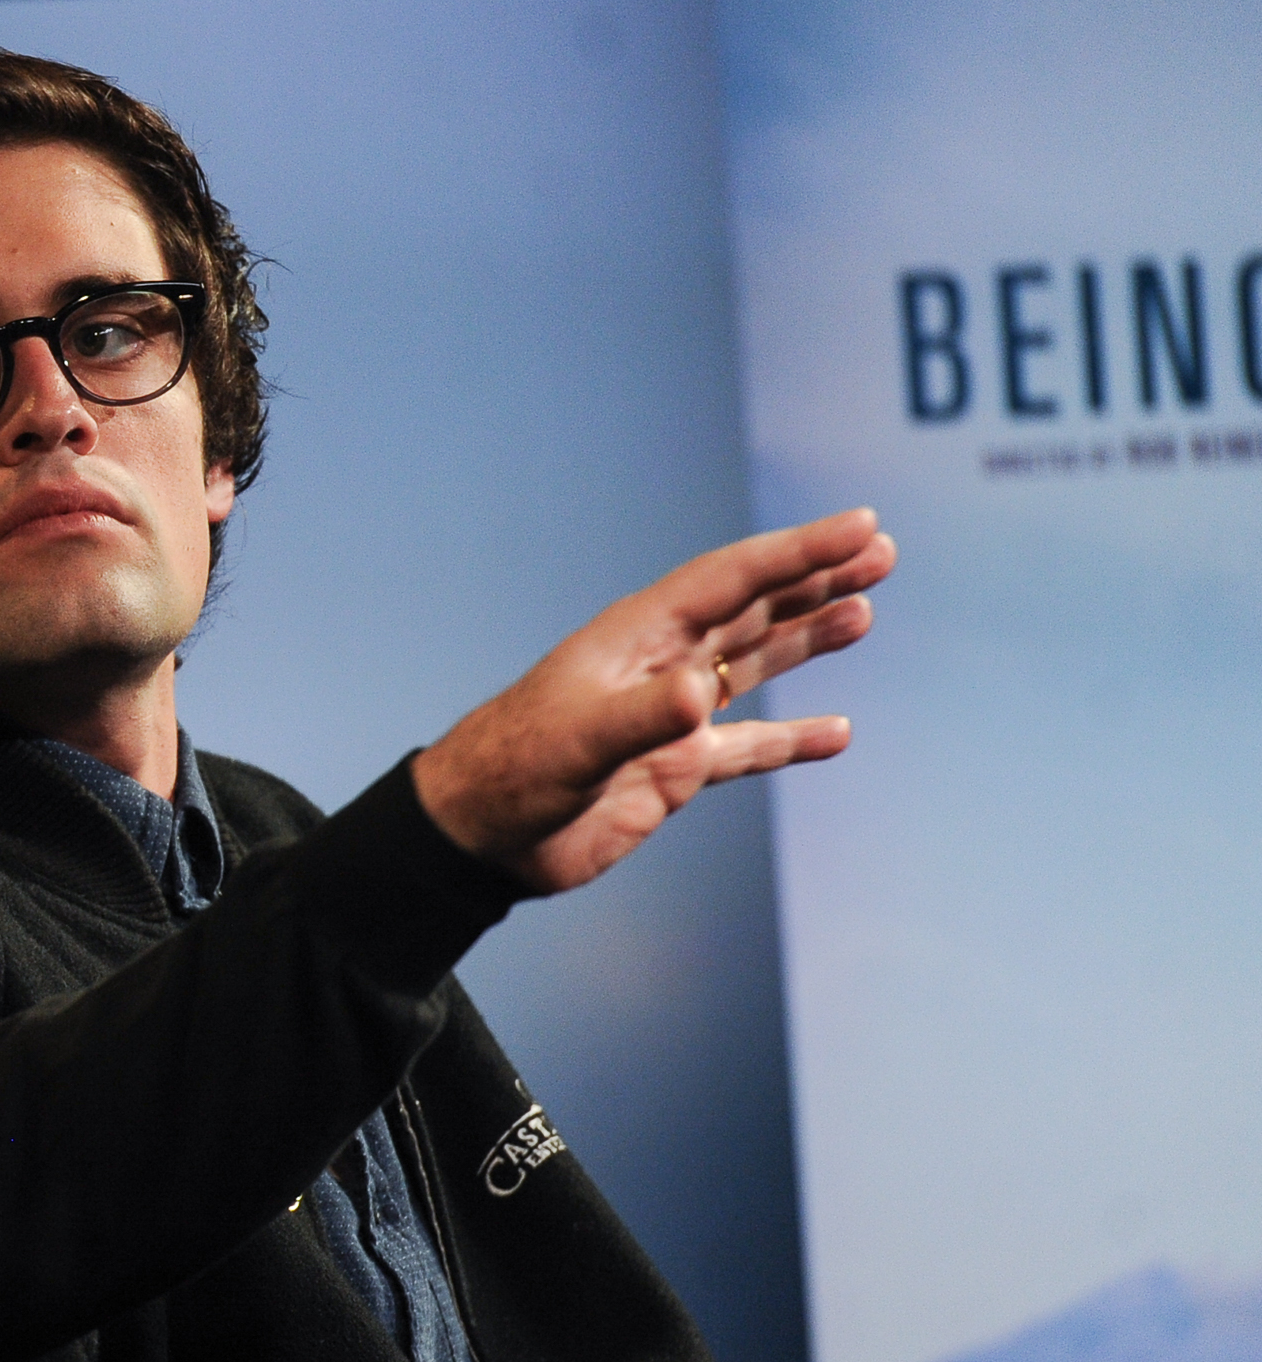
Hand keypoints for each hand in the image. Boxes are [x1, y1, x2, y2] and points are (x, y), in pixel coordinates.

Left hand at [413, 508, 895, 891]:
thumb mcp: (577, 741)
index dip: (798, 551)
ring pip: (753, 664)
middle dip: (814, 578)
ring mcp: (669, 717)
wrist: (480, 835)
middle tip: (882, 552)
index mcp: (638, 638)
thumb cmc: (512, 773)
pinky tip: (836, 732)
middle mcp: (660, 667)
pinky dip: (791, 739)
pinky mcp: (674, 769)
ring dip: (808, 638)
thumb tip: (698, 693)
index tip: (860, 525)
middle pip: (751, 608)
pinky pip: (747, 746)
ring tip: (864, 611)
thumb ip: (641, 717)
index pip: (731, 579)